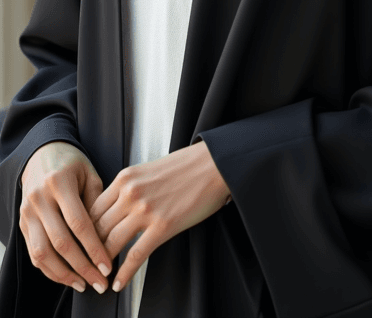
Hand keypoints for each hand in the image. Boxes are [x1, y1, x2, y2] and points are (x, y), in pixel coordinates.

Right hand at [19, 141, 112, 294]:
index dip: (94, 248)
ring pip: (42, 253)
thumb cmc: (71, 163)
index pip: (79, 223)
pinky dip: (50, 269)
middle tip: (99, 282)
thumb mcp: (89, 174)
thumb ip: (97, 203)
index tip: (107, 265)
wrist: (42, 153)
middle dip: (82, 267)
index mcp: (59, 183)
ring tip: (83, 284)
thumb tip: (106, 238)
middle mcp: (40, 199)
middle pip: (61, 242)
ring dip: (64, 274)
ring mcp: (28, 213)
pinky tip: (67, 276)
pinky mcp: (22, 223)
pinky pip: (34, 253)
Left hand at [88, 140, 230, 292]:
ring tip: (99, 278)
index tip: (82, 245)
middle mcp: (130, 193)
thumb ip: (128, 188)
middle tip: (85, 266)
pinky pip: (135, 255)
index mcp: (125, 178)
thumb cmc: (185, 167)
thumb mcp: (147, 171)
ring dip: (102, 265)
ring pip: (111, 243)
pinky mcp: (162, 226)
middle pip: (97, 228)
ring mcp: (145, 210)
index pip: (92, 209)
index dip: (84, 232)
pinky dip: (124, 273)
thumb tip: (114, 211)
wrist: (213, 165)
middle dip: (88, 251)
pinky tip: (119, 283)